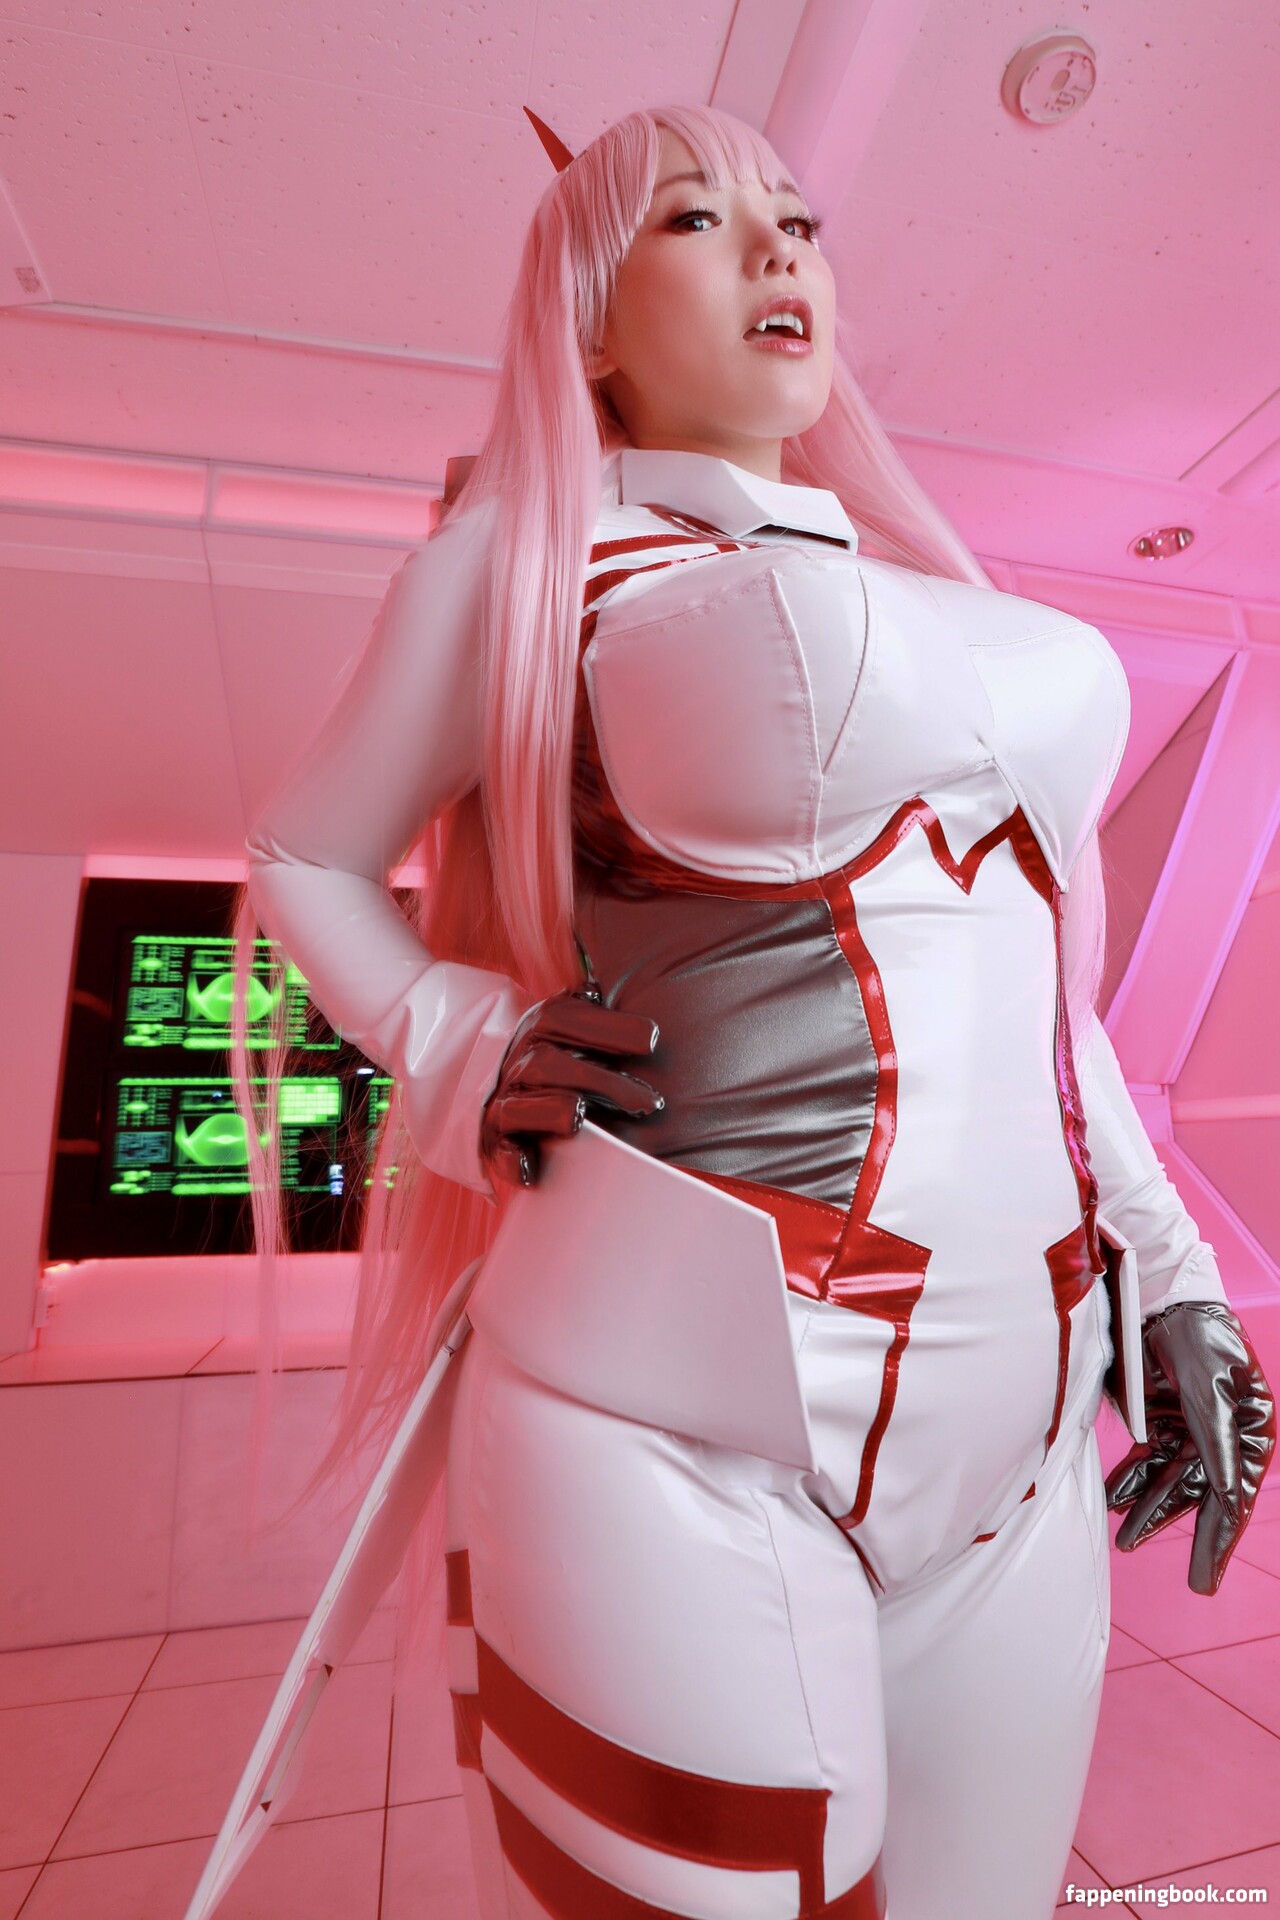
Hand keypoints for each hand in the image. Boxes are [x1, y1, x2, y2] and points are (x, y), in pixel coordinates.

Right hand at [479, 979, 662, 1188]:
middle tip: (650, 1103)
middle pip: (550, 1065)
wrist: (498, 1091)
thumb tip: (619, 983)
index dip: (609, 1028)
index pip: (566, 1018)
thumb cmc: (560, 1057)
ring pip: (520, 1105)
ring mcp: (504, 1103)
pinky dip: (512, 1160)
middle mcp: (520, 1062)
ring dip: (551, 1110)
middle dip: (600, 1082)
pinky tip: (530, 1169)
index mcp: (542, 1028)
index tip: (653, 1040)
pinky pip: (499, 1151)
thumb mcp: (575, 1023)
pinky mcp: (495, 1143)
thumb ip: (598, 1005)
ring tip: (579, 1115)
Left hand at [1105, 1302, 1274, 1593]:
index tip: (1204, 1580)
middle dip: (1182, 1533)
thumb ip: (1217, 1445)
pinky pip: (1146, 1458)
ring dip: (1147, 1508)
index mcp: (1251, 1434)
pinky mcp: (1159, 1417)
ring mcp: (1190, 1428)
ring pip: (1168, 1481)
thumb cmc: (1203, 1339)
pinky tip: (1114, 1499)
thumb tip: (1226, 1497)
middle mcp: (1223, 1437)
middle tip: (1184, 1580)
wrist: (1164, 1297)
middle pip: (1202, 1496)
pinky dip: (1130, 1479)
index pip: (1234, 1498)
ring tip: (1125, 1539)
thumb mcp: (1215, 1392)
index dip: (1219, 1541)